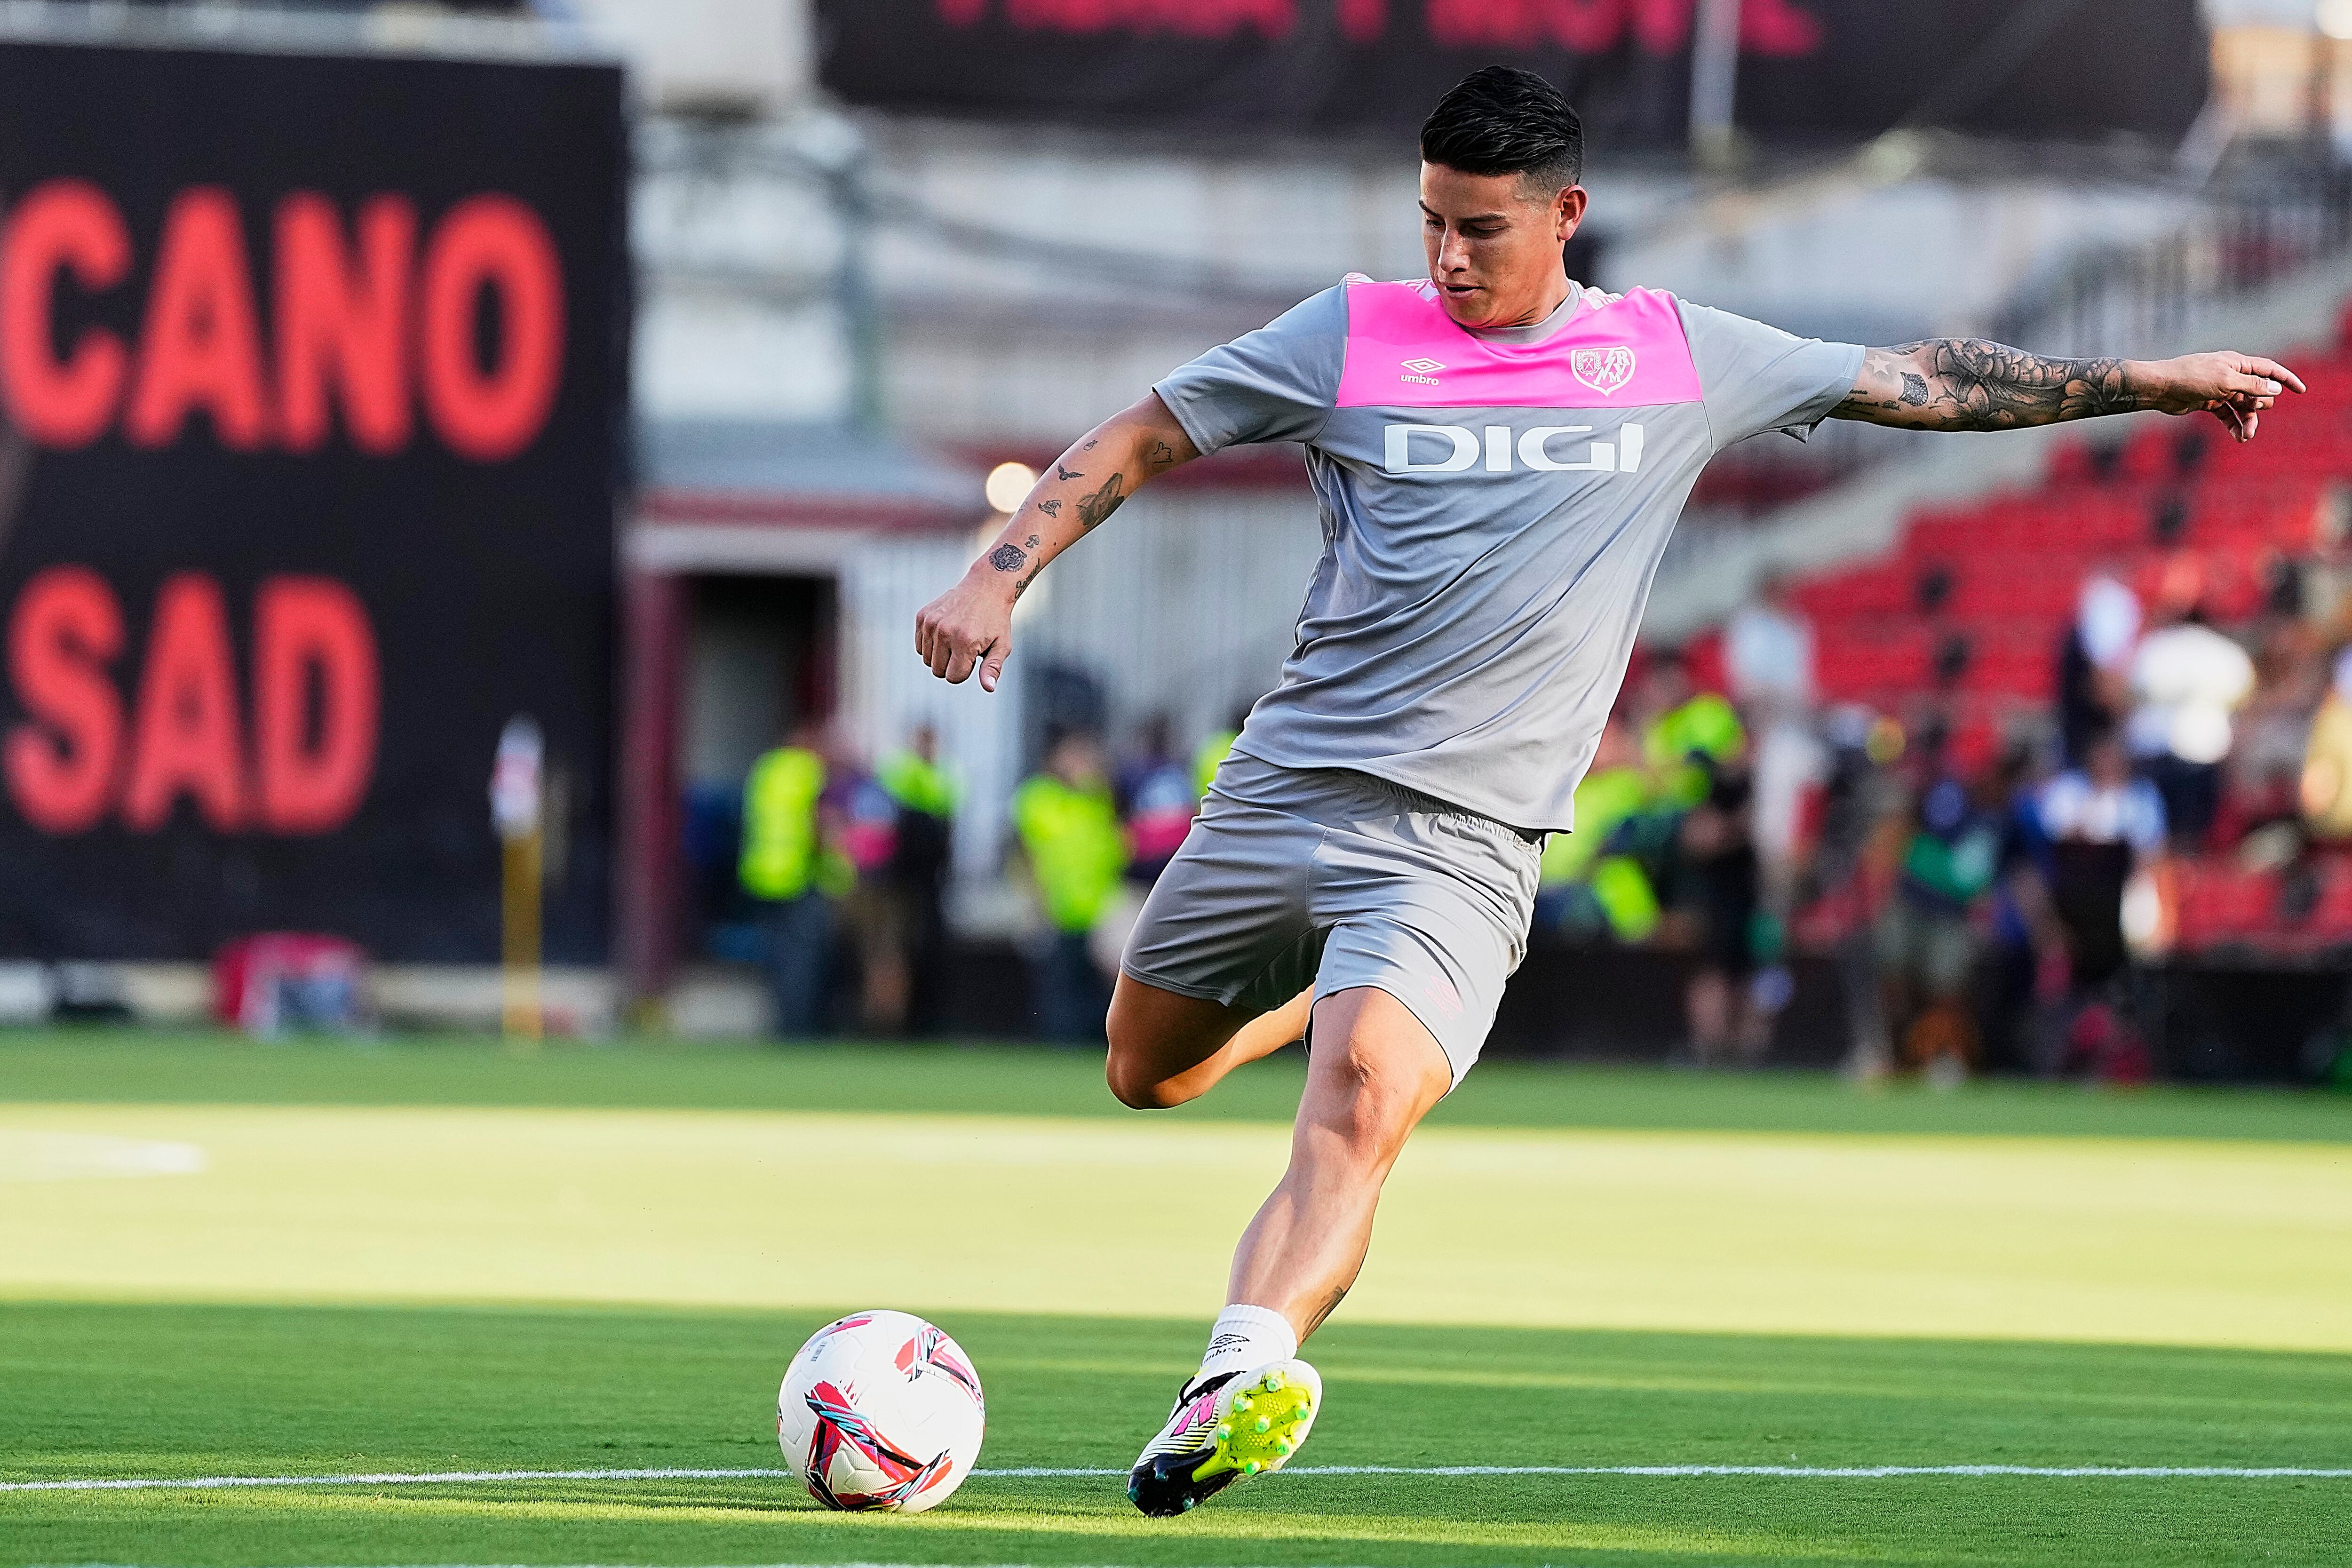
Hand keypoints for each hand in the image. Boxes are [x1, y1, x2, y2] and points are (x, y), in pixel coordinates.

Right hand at [914, 570, 1014, 690]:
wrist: (986, 587)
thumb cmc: (996, 620)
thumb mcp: (1002, 645)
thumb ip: (993, 668)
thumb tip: (989, 688)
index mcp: (964, 642)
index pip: (953, 677)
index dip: (965, 672)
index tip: (974, 657)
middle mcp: (944, 632)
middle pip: (937, 670)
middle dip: (952, 665)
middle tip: (966, 647)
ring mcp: (931, 623)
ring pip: (927, 659)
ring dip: (941, 655)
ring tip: (957, 638)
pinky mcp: (922, 616)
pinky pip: (920, 645)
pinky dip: (931, 645)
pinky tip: (946, 632)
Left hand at [2144, 351, 2304, 442]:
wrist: (2161, 388)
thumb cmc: (2191, 377)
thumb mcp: (2225, 380)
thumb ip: (2251, 385)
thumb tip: (2275, 388)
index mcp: (2237, 363)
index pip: (2269, 370)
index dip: (2286, 379)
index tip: (2301, 390)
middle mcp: (2231, 375)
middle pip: (2258, 392)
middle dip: (2260, 404)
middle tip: (2250, 409)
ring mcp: (2221, 390)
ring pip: (2244, 407)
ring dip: (2248, 421)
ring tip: (2246, 436)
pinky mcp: (2210, 403)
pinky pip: (2229, 416)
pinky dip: (2235, 426)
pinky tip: (2239, 438)